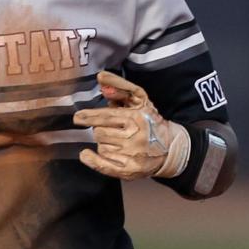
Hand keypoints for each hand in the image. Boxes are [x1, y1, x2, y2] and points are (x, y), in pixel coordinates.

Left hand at [73, 71, 187, 180]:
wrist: (171, 147)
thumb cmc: (150, 121)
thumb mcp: (139, 99)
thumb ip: (120, 87)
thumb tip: (102, 78)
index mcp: (136, 118)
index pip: (106, 117)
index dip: (89, 116)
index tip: (78, 117)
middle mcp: (134, 137)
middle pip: (99, 132)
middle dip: (100, 129)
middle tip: (111, 130)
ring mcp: (132, 155)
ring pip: (101, 146)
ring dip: (103, 143)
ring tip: (117, 141)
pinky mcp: (130, 170)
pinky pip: (103, 165)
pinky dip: (92, 160)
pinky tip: (86, 155)